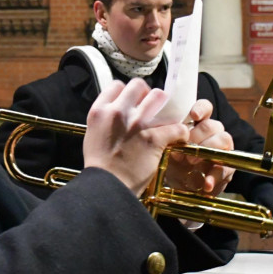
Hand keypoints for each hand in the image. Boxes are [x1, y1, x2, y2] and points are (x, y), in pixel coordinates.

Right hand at [83, 79, 189, 193]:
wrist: (107, 187)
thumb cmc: (99, 166)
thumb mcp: (92, 135)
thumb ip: (105, 120)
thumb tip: (116, 113)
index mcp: (99, 111)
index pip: (117, 85)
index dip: (126, 92)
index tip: (132, 101)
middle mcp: (117, 112)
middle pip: (138, 85)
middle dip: (146, 93)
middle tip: (150, 105)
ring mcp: (136, 124)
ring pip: (158, 96)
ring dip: (165, 105)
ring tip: (166, 116)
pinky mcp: (153, 139)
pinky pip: (175, 127)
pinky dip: (180, 132)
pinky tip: (178, 138)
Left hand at [164, 99, 234, 194]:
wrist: (177, 186)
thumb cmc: (171, 160)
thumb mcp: (165, 147)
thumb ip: (167, 136)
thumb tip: (168, 131)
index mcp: (197, 124)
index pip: (205, 108)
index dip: (201, 108)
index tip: (193, 115)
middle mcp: (212, 134)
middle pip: (212, 125)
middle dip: (198, 134)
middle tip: (184, 146)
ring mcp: (221, 150)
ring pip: (224, 139)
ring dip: (208, 149)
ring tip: (190, 162)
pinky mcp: (226, 168)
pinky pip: (225, 168)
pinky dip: (215, 176)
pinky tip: (206, 184)